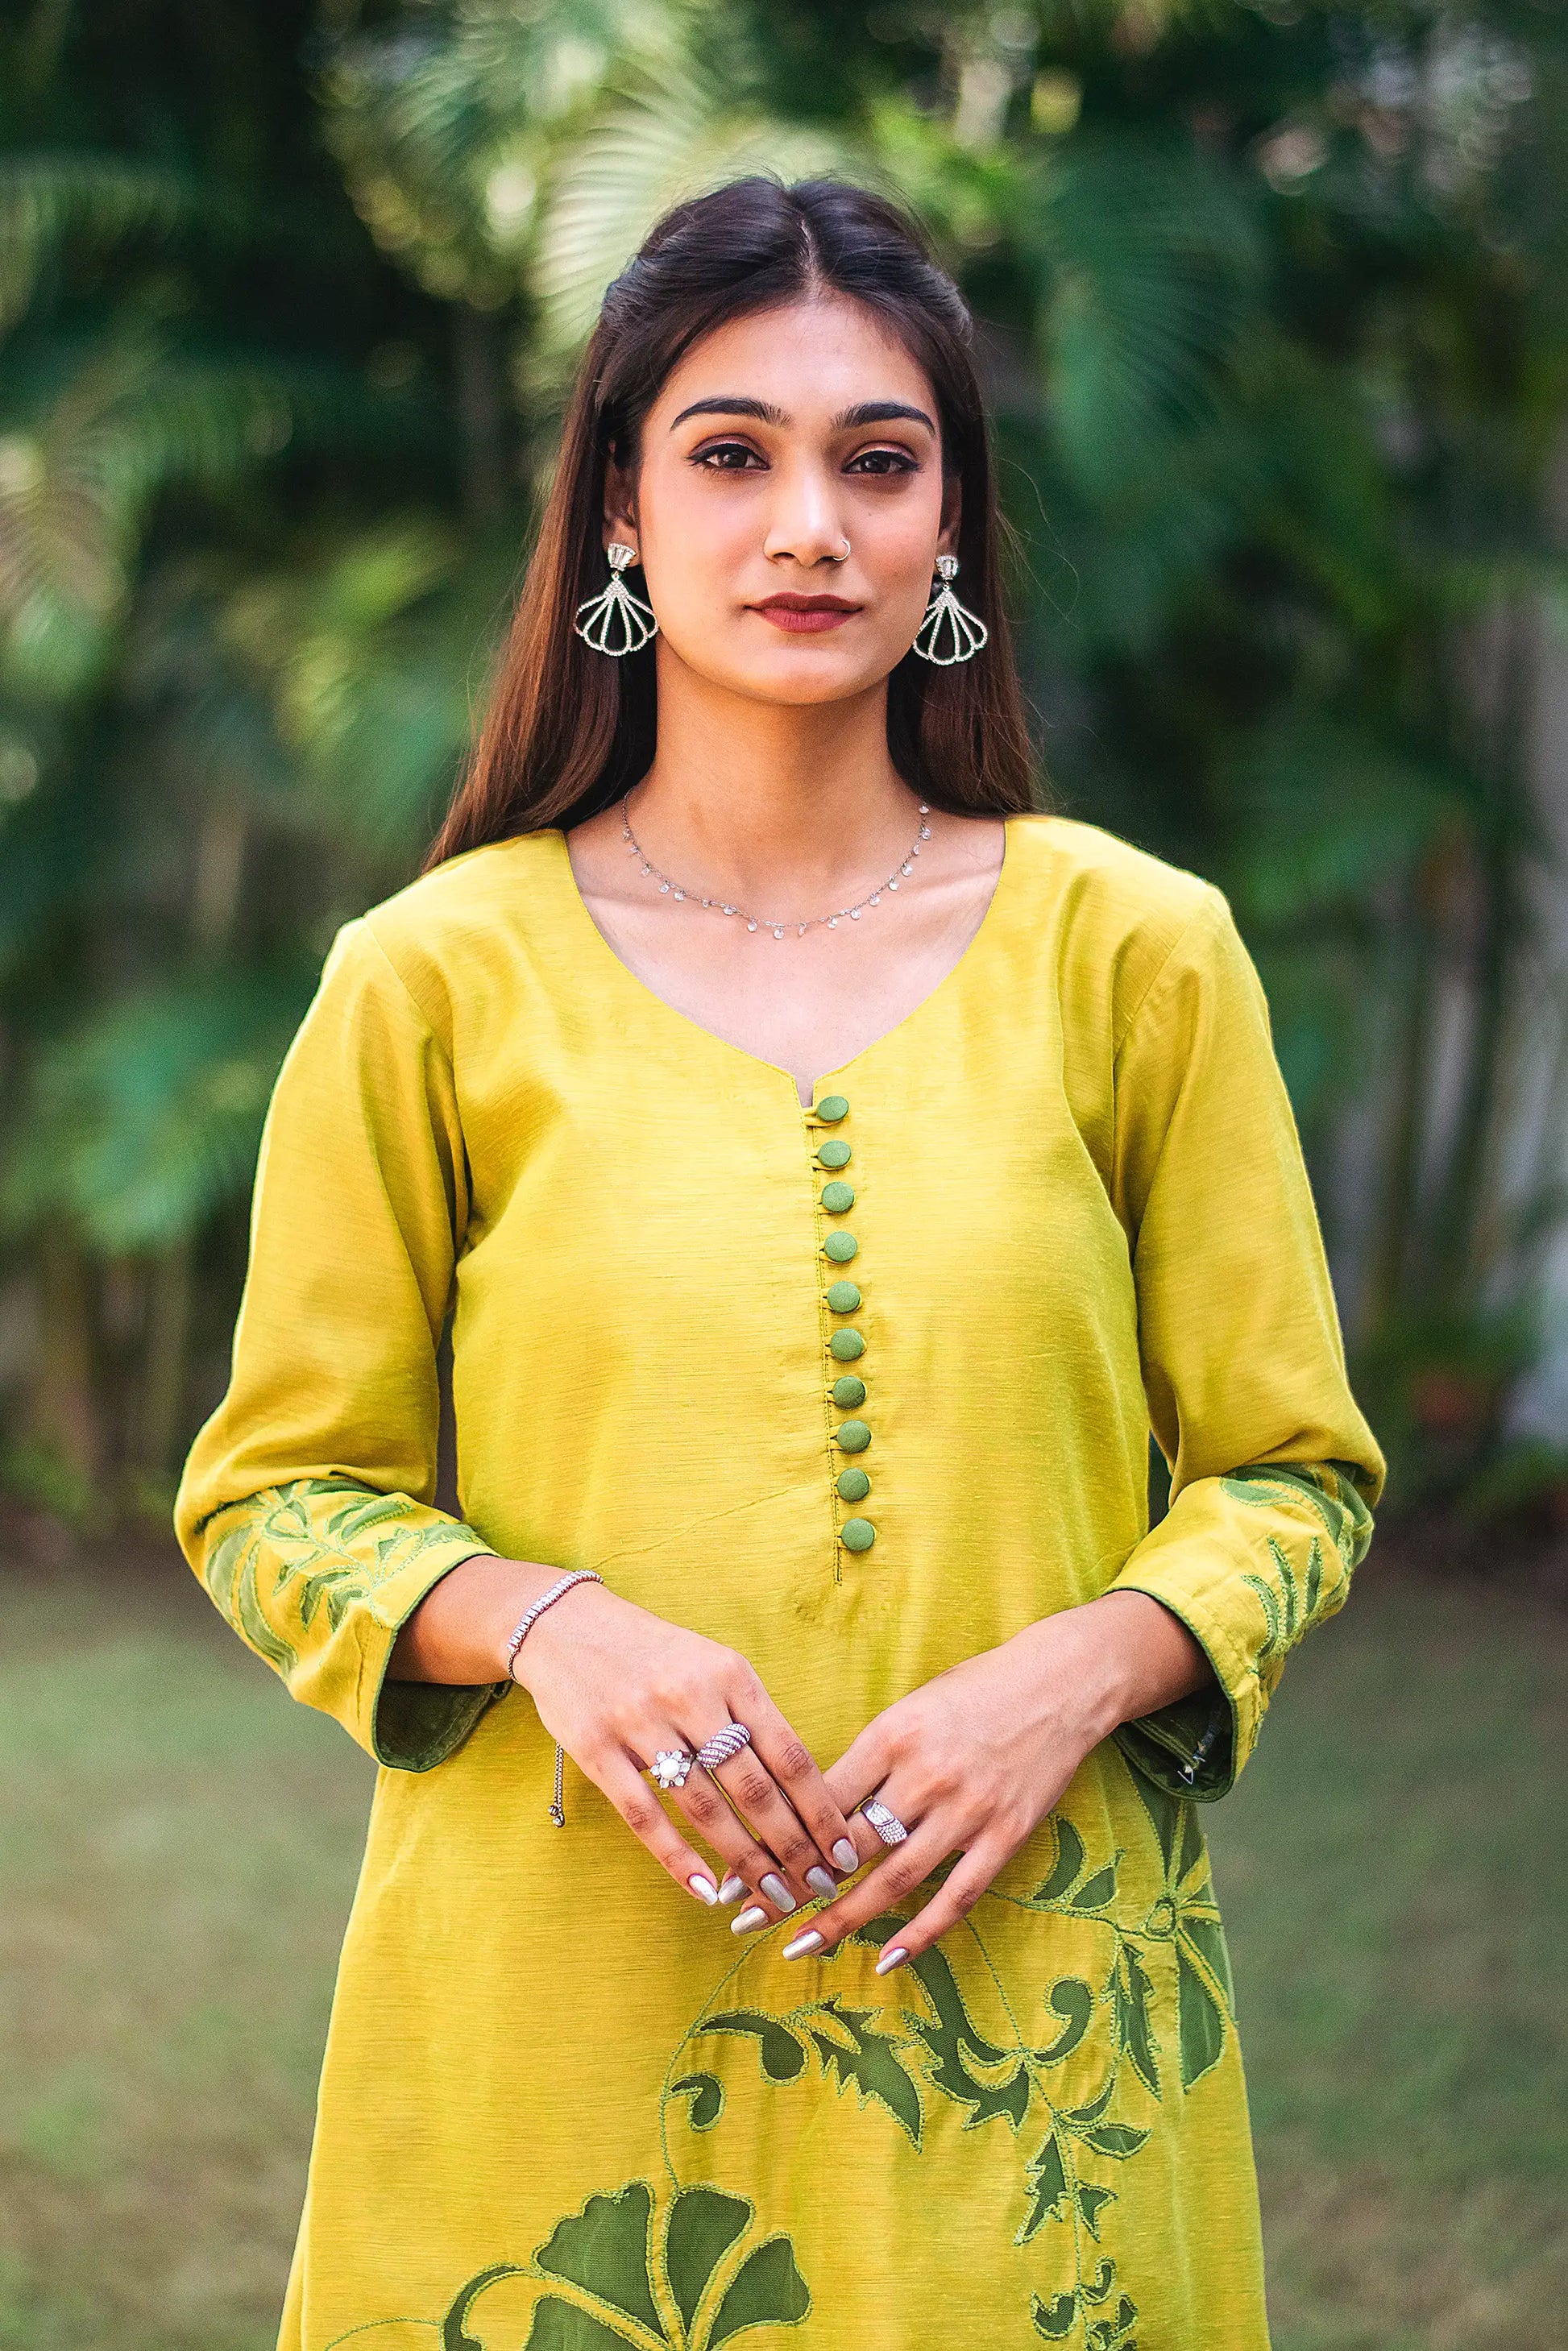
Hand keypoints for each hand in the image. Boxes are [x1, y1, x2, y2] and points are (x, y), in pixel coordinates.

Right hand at [509, 1574, 860, 1916]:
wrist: (565, 1626)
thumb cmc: (655, 1655)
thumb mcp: (713, 1665)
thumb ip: (752, 1717)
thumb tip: (802, 1790)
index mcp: (730, 1675)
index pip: (790, 1755)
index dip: (821, 1811)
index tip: (845, 1851)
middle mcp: (691, 1697)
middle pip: (755, 1788)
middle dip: (794, 1847)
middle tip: (819, 1889)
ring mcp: (641, 1723)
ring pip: (705, 1807)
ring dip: (744, 1860)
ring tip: (772, 1897)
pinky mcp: (596, 1749)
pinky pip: (644, 1814)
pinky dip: (678, 1858)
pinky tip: (706, 1890)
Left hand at [782, 1592, 1208, 1971]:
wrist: (1060, 1683)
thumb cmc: (976, 1689)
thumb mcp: (911, 1706)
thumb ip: (871, 1756)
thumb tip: (818, 1807)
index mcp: (894, 1735)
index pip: (823, 1799)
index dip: (781, 1838)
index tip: (744, 1867)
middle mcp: (926, 1776)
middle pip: (849, 1845)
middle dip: (795, 1886)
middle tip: (751, 1917)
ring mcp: (967, 1811)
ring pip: (894, 1880)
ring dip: (842, 1919)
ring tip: (800, 1947)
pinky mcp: (1004, 1836)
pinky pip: (956, 1897)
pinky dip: (920, 1934)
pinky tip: (886, 1961)